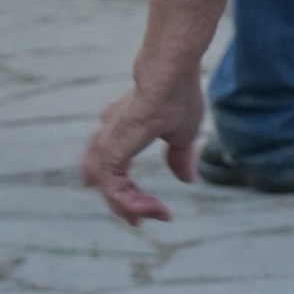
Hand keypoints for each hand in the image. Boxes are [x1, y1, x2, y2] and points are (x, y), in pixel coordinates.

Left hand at [82, 72, 204, 223]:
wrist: (171, 72)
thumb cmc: (179, 93)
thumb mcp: (184, 134)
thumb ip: (180, 158)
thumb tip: (187, 179)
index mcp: (121, 130)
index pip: (115, 169)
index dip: (131, 193)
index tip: (160, 210)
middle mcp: (108, 136)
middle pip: (105, 181)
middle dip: (124, 204)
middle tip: (141, 221)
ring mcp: (108, 143)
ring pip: (107, 187)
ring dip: (127, 206)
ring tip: (146, 217)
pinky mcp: (112, 149)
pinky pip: (113, 187)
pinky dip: (129, 202)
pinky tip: (149, 209)